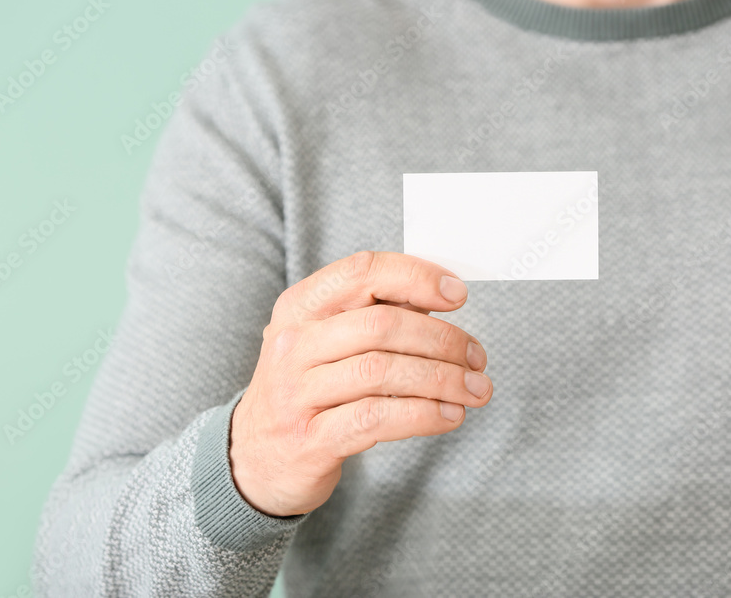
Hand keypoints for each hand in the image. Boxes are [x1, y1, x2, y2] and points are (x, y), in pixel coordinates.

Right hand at [229, 251, 490, 516]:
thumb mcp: (325, 341)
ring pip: (383, 372)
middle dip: (442, 339)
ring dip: (442, 379)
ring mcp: (296, 393)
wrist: (253, 459)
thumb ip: (375, 315)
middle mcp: (293, 344)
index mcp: (300, 306)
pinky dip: (423, 414)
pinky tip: (450, 415)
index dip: (416, 277)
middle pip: (382, 325)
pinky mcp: (310, 439)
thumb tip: (442, 297)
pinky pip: (377, 418)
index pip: (363, 272)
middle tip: (476, 357)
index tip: (457, 294)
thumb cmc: (307, 389)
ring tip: (475, 390)